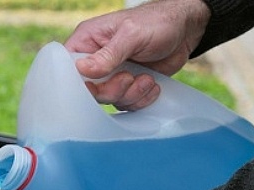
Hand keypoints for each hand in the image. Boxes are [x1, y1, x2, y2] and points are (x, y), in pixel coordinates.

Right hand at [64, 0, 210, 109]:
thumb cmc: (156, 21)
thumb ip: (107, 55)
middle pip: (89, 91)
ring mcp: (112, 75)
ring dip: (131, 94)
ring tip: (146, 79)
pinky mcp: (128, 86)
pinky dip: (141, 99)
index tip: (95, 85)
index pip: (68, 68)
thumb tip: (81, 70)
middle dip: (112, 90)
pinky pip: (126, 103)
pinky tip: (152, 85)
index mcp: (88, 42)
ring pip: (109, 100)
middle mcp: (96, 60)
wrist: (185, 29)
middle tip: (129, 78)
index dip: (78, 82)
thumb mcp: (131, 35)